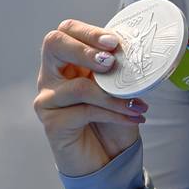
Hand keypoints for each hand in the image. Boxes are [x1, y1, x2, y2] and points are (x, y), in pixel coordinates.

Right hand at [34, 20, 146, 176]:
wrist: (107, 156)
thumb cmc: (112, 118)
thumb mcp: (119, 88)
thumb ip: (119, 68)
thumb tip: (140, 49)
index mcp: (67, 61)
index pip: (66, 31)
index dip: (88, 32)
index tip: (114, 42)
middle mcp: (51, 77)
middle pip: (54, 44)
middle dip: (86, 49)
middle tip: (111, 62)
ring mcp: (47, 100)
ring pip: (78, 87)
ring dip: (113, 96)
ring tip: (138, 104)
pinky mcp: (52, 123)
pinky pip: (86, 112)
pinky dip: (115, 114)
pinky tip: (134, 117)